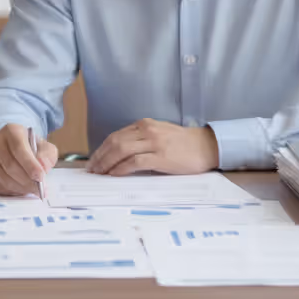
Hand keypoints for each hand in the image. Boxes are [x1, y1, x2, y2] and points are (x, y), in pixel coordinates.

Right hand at [0, 124, 57, 195]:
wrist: (10, 148)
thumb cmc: (29, 147)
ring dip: (21, 188)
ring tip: (32, 189)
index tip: (41, 177)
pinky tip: (20, 189)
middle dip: (28, 181)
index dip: (30, 165)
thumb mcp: (43, 146)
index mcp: (11, 131)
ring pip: (5, 179)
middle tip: (40, 189)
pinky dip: (12, 192)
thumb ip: (47, 155)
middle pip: (11, 166)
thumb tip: (43, 167)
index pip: (19, 149)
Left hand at [87, 118, 218, 176]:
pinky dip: (121, 168)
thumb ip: (142, 139)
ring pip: (121, 150)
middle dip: (100, 157)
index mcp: (145, 124)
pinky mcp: (161, 156)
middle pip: (115, 142)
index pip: (116, 135)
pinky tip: (115, 174)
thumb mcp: (160, 133)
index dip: (102, 149)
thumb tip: (120, 153)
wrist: (206, 146)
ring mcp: (154, 142)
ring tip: (100, 173)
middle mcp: (147, 130)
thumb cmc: (184, 143)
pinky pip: (134, 162)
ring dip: (107, 163)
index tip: (94, 160)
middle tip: (92, 169)